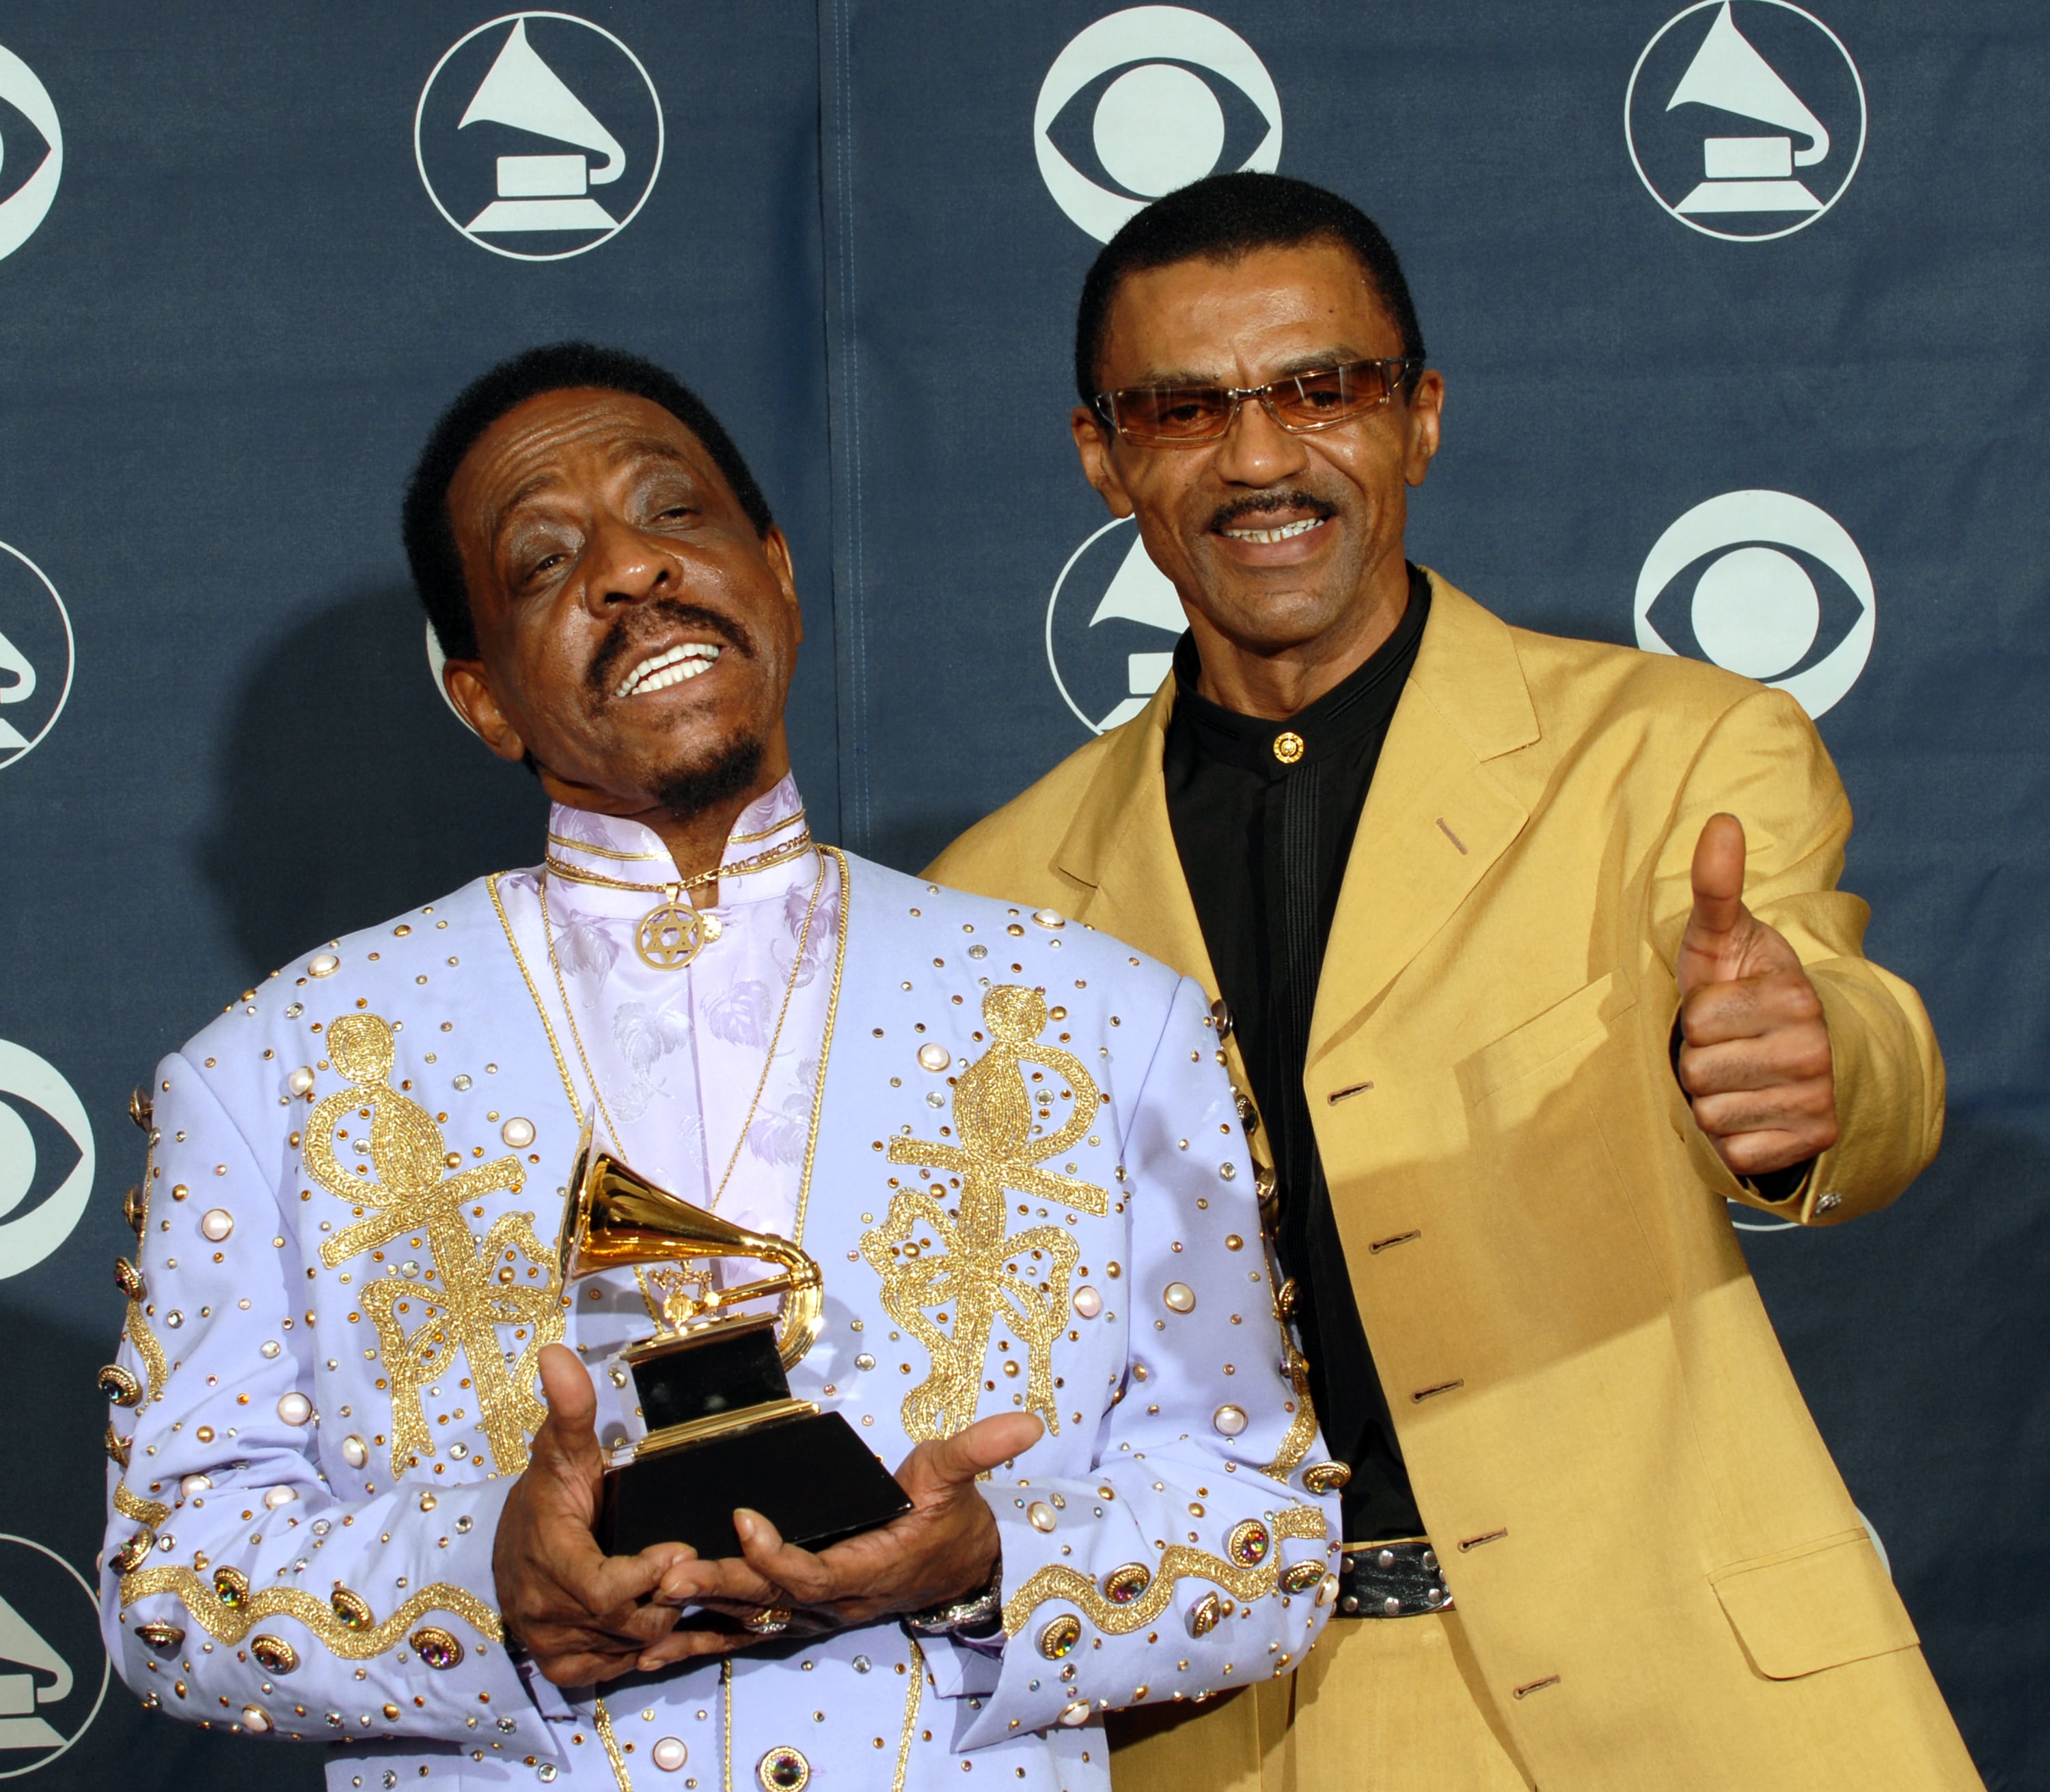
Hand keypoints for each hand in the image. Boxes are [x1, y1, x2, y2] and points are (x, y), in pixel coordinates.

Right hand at [491, 1344, 694, 1684]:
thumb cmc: (548, 1495)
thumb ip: (569, 1408)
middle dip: (666, 1595)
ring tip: (684, 1584)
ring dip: (663, 1620)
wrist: (512, 1546)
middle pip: (627, 1622)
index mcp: (548, 1561)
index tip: (678, 1547)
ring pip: (631, 1648)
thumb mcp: (560, 1450)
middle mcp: (546, 1613)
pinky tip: (665, 1619)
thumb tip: (556, 1353)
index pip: (602, 1590)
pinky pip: (620, 1669)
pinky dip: (648, 1647)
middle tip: (692, 1563)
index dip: (644, 1576)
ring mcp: (555, 1645)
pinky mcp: (565, 1668)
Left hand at [632, 1412, 1044, 1673]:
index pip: (814, 1570)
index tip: (743, 1519)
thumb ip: (979, 1451)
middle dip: (715, 1587)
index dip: (777, 1554)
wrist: (959, 1570)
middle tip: (665, 1570)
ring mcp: (813, 1613)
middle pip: (766, 1600)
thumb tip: (1024, 1422)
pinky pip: (745, 1630)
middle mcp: (833, 1602)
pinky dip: (699, 1638)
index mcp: (866, 1570)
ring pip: (748, 1618)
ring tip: (644, 1600)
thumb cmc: (950, 1520)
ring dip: (696, 1613)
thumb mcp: (958, 1479)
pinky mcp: (798, 1612)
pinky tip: (649, 1645)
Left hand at [1676, 813, 1837, 1177]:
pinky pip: (1736, 1153)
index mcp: (1794, 995)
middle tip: (1725, 1048)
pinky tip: (1751, 1111)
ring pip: (1712, 1115)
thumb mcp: (1721, 936)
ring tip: (1736, 1077)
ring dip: (1711, 1100)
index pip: (1699, 1022)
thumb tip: (1720, 821)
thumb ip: (1717, 886)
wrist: (1790, 1049)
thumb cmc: (1739, 986)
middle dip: (1698, 1061)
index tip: (1720, 1010)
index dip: (1695, 1017)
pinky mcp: (1813, 1143)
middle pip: (1699, 1073)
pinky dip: (1732, 1139)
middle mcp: (1816, 1049)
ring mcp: (1819, 1099)